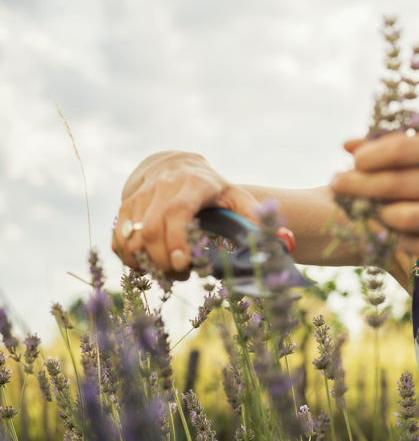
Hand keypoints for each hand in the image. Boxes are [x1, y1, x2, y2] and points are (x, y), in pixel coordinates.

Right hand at [113, 151, 260, 276]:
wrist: (175, 165)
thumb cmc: (210, 188)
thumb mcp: (234, 195)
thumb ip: (253, 216)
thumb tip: (277, 238)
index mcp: (193, 183)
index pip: (177, 211)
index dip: (177, 239)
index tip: (183, 264)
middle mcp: (162, 187)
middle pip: (150, 229)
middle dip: (162, 260)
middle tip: (180, 275)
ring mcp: (141, 196)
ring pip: (130, 236)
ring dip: (145, 263)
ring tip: (166, 272)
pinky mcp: (125, 207)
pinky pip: (118, 238)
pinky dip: (129, 258)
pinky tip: (147, 265)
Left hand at [331, 133, 418, 259]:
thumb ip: (395, 145)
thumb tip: (347, 145)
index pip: (406, 150)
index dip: (372, 156)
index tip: (351, 161)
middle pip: (399, 185)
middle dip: (360, 186)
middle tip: (337, 185)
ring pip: (406, 219)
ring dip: (377, 216)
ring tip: (364, 210)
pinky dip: (398, 241)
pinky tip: (388, 233)